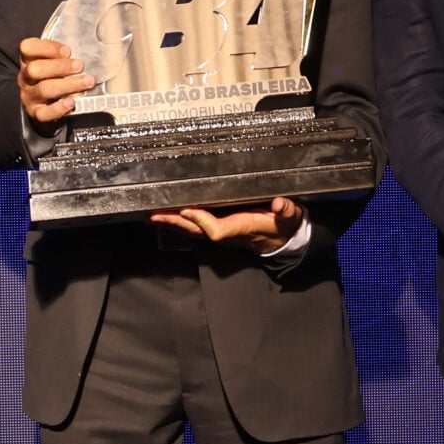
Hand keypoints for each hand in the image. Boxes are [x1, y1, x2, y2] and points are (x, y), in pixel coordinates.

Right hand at [18, 36, 93, 125]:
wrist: (45, 103)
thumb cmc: (53, 76)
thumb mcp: (53, 61)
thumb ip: (63, 54)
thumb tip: (85, 47)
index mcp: (28, 60)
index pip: (28, 48)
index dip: (47, 47)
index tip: (67, 51)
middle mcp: (26, 77)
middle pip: (35, 69)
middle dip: (60, 66)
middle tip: (79, 66)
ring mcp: (29, 96)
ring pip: (44, 89)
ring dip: (68, 84)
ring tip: (86, 82)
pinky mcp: (36, 112)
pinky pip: (44, 113)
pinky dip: (59, 108)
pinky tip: (71, 102)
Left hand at [149, 196, 305, 255]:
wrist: (282, 239)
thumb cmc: (284, 225)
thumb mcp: (290, 216)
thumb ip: (286, 210)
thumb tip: (279, 204)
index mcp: (243, 227)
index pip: (217, 229)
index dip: (201, 220)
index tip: (186, 209)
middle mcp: (228, 233)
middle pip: (197, 231)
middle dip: (176, 223)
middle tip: (155, 214)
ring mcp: (220, 233)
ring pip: (192, 230)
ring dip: (172, 223)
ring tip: (153, 215)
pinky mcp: (217, 230)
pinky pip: (195, 228)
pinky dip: (179, 222)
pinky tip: (165, 216)